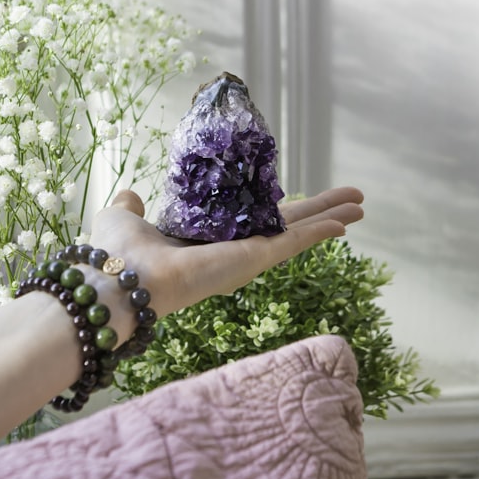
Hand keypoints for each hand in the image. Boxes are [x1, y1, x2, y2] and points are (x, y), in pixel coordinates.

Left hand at [89, 187, 364, 316]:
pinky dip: (321, 230)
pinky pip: (294, 241)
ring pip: (298, 233)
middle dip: (321, 213)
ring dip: (331, 219)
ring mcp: (246, 257)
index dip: (280, 210)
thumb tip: (132, 197)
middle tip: (353, 201)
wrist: (121, 281)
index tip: (300, 203)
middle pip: (287, 226)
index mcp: (207, 240)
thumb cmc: (117, 254)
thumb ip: (131, 208)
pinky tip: (345, 222)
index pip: (252, 221)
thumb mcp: (123, 218)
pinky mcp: (252, 259)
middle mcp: (231, 250)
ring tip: (361, 205)